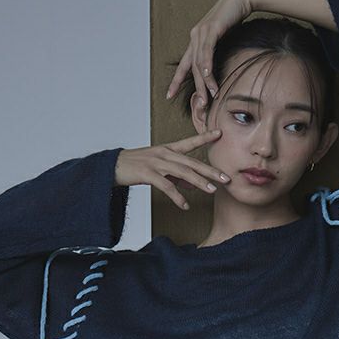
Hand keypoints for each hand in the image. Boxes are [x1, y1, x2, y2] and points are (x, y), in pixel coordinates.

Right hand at [114, 130, 231, 210]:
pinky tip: (185, 205)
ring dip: (198, 182)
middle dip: (210, 171)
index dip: (204, 137)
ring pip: (182, 172)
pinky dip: (177, 197)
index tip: (219, 133)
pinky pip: (166, 186)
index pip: (189, 142)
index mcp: (167, 150)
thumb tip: (194, 184)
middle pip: (192, 162)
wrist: (112, 167)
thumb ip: (177, 176)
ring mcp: (156, 163)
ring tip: (211, 191)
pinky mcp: (148, 174)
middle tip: (225, 178)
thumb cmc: (136, 167)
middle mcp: (164, 154)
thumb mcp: (159, 169)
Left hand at [165, 0, 253, 107]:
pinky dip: (207, 64)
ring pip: (199, 62)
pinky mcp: (211, 28)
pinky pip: (207, 50)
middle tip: (201, 107)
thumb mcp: (222, 39)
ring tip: (209, 97)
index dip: (176, 81)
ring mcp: (201, 32)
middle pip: (193, 69)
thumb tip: (215, 68)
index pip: (184, 65)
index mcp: (195, 41)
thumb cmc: (233, 19)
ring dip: (204, 82)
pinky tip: (208, 75)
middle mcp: (195, 37)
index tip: (169, 95)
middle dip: (196, 89)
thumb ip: (216, 52)